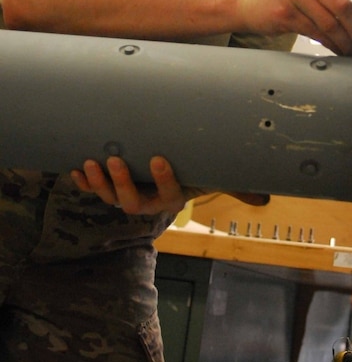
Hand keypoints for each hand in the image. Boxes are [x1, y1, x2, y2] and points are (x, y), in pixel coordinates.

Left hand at [71, 155, 269, 214]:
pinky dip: (85, 183)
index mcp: (174, 200)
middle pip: (132, 202)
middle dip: (121, 183)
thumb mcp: (216, 179)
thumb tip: (267, 199)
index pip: (169, 194)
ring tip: (90, 163)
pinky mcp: (114, 188)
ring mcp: (129, 196)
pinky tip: (75, 170)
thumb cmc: (197, 174)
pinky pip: (97, 190)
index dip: (164, 180)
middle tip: (114, 160)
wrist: (174, 176)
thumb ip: (237, 188)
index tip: (159, 158)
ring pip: (111, 198)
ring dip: (99, 183)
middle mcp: (149, 202)